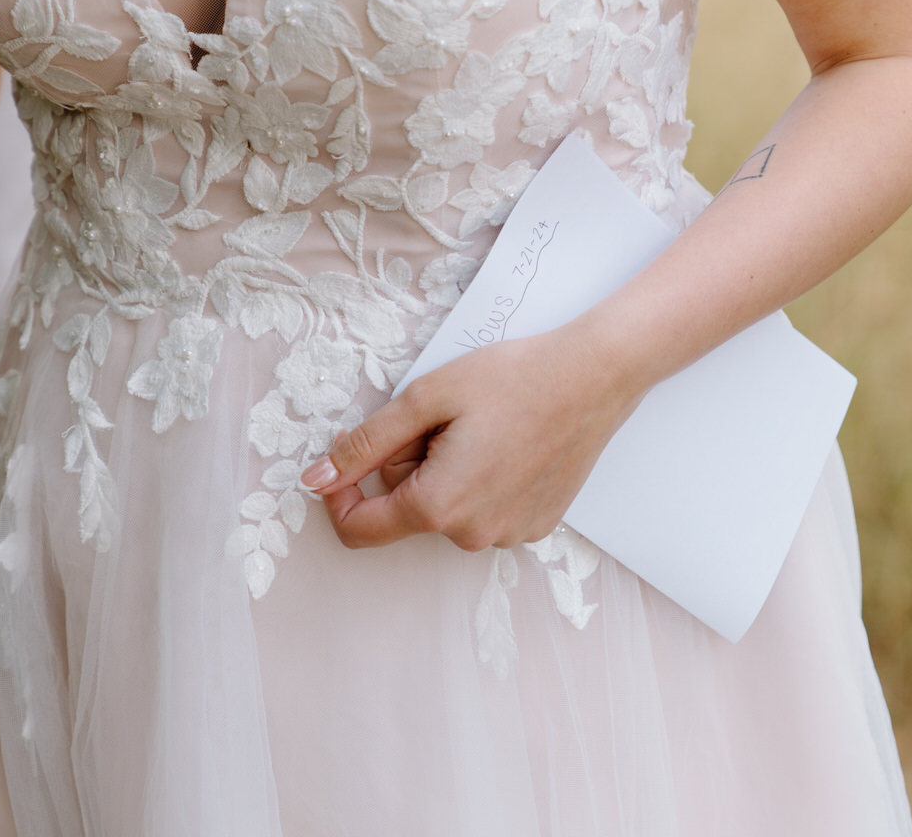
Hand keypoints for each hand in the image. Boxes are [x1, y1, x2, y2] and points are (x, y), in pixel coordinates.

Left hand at [300, 326, 640, 551]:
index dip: (341, 492)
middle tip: (444, 419)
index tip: (350, 454)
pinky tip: (510, 444)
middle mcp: (473, 536)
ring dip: (448, 474)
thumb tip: (317, 478)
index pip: (359, 530)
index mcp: (438, 507)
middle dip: (410, 468)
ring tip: (483, 429)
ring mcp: (509, 535)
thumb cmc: (514, 379)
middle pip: (408, 511)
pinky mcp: (536, 526)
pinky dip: (483, 481)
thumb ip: (365, 445)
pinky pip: (486, 510)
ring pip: (449, 510)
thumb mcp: (424, 399)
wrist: (594, 377)